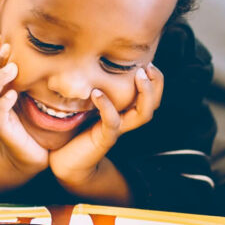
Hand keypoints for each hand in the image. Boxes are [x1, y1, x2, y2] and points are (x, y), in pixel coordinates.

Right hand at [0, 35, 48, 173]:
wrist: (33, 152)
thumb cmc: (31, 120)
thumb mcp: (27, 92)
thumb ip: (25, 74)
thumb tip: (35, 49)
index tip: (2, 38)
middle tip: (8, 50)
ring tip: (12, 69)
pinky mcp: (3, 131)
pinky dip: (2, 104)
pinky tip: (13, 95)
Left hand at [49, 64, 163, 184]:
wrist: (68, 162)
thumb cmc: (75, 131)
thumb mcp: (87, 105)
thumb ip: (94, 89)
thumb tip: (90, 61)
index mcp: (124, 112)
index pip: (151, 97)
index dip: (155, 80)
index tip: (147, 62)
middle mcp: (126, 121)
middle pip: (153, 105)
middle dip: (156, 84)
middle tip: (147, 66)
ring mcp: (117, 130)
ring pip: (142, 114)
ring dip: (144, 93)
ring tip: (137, 75)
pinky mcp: (105, 138)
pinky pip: (112, 121)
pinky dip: (106, 105)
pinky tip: (96, 93)